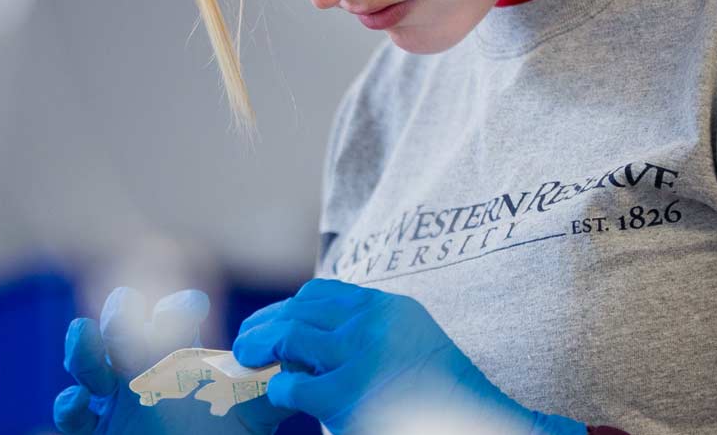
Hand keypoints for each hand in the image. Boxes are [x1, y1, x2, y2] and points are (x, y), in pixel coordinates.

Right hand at [55, 287, 292, 434]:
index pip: (172, 315)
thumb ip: (268, 388)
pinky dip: (69, 404)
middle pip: (120, 322)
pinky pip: (70, 413)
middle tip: (127, 312)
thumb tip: (296, 360)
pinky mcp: (94, 429)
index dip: (179, 306)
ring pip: (85, 359)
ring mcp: (112, 398)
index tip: (196, 307)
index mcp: (178, 356)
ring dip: (82, 346)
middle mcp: (141, 369)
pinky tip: (80, 403)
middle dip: (119, 310)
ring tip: (83, 335)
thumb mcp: (251, 416)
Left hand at [233, 279, 583, 434]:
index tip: (266, 322)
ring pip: (289, 338)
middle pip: (297, 313)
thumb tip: (304, 333)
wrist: (473, 423)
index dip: (283, 308)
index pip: (318, 294)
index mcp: (384, 308)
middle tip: (243, 345)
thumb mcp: (406, 337)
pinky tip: (283, 396)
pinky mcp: (347, 396)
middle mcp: (371, 324)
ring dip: (260, 348)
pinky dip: (280, 390)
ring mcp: (359, 358)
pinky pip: (293, 385)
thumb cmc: (435, 392)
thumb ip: (364, 328)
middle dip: (261, 327)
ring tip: (246, 359)